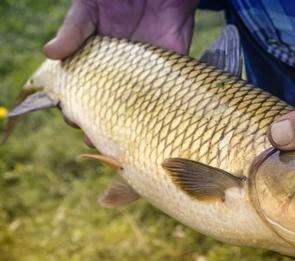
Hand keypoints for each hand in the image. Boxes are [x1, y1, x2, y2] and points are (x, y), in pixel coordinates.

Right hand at [45, 0, 197, 146]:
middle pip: (112, 105)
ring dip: (133, 126)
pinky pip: (169, 93)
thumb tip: (49, 53)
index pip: (86, 90)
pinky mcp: (172, 66)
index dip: (79, 107)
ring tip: (125, 141)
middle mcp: (123, 72)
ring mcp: (147, 72)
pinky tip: (158, 126)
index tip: (75, 119)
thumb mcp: (89, 9)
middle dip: (104, 123)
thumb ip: (74, 30)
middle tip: (99, 137)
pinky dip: (165, 110)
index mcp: (99, 60)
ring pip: (139, 107)